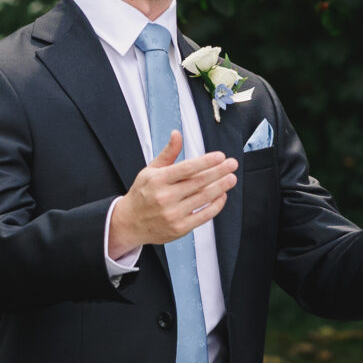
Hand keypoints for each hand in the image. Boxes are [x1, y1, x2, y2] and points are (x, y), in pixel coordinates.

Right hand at [110, 131, 236, 253]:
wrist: (129, 223)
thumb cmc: (142, 194)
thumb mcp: (150, 171)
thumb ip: (168, 154)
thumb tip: (176, 134)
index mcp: (157, 180)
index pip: (187, 168)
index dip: (206, 161)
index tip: (220, 156)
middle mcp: (165, 197)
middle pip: (199, 182)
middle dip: (219, 172)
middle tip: (232, 164)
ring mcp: (173, 214)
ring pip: (203, 198)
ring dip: (221, 187)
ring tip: (231, 178)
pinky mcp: (180, 228)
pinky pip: (203, 215)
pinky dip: (215, 205)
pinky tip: (222, 196)